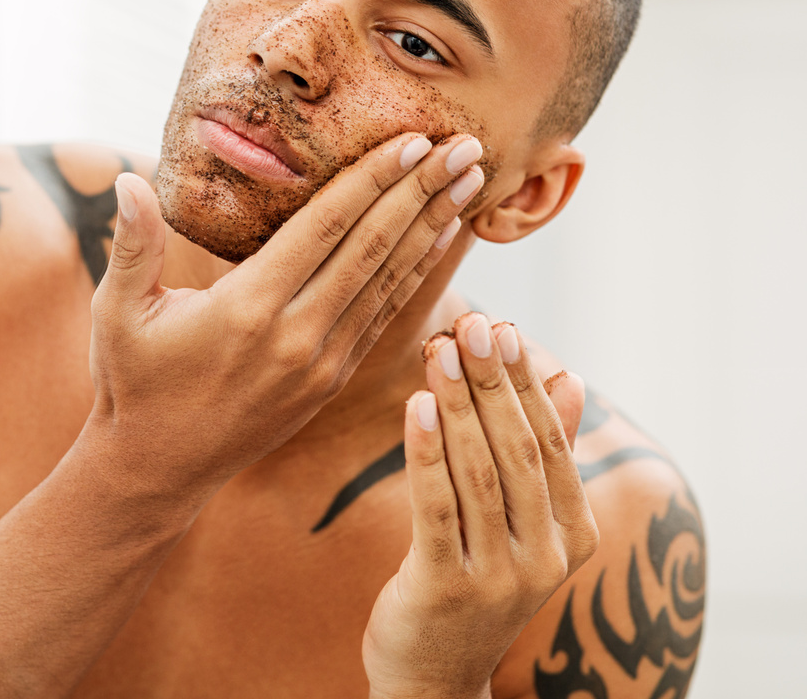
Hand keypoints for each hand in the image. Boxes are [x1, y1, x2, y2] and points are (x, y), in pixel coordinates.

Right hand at [87, 133, 484, 495]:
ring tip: (471, 183)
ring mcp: (319, 364)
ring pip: (388, 284)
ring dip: (432, 230)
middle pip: (371, 249)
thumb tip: (126, 181)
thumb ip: (132, 245)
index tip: (414, 140)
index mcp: (247, 309)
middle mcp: (294, 336)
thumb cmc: (132, 382)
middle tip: (466, 146)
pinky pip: (383, 319)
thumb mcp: (117, 312)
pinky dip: (417, 278)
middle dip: (422, 192)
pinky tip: (441, 244)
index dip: (373, 180)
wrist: (156, 469)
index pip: (325, 228)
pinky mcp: (329, 382)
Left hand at [362, 315, 595, 698]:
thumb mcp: (519, 522)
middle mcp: (545, 555)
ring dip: (456, 403)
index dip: (525, 381)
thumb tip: (568, 378)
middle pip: (517, 449)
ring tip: (436, 350)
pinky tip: (415, 406)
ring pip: (479, 472)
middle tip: (471, 324)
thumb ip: (543, 454)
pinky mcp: (445, 587)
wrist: (433, 675)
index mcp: (572, 533)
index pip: (549, 441)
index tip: (503, 327)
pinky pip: (437, 507)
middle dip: (492, 381)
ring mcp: (499, 576)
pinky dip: (427, 452)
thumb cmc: (473, 582)